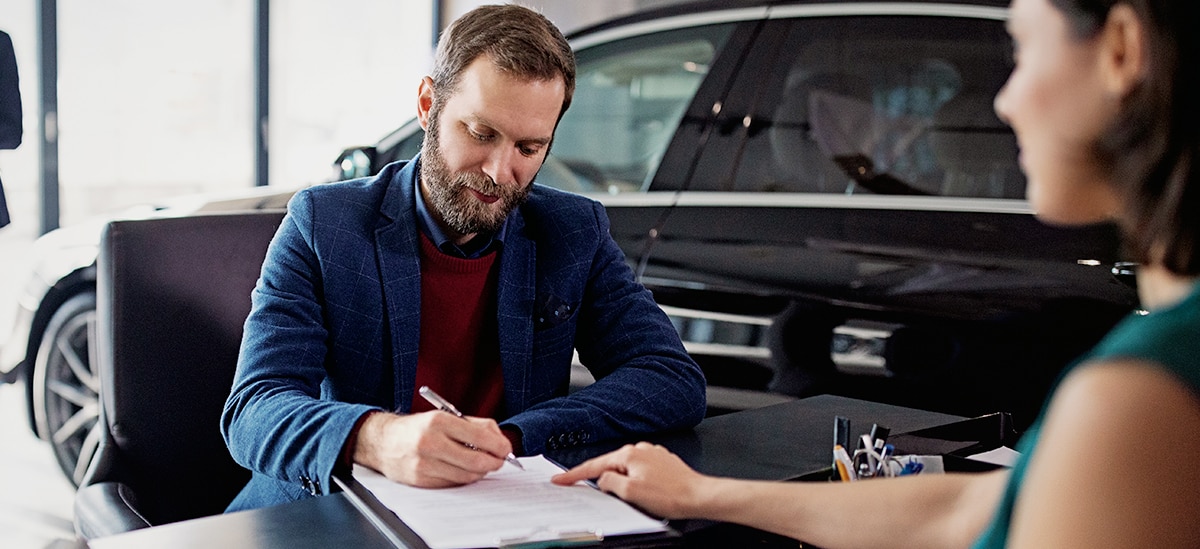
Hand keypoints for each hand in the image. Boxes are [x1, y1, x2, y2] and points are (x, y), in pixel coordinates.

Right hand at [354, 410, 511, 487]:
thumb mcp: (445, 416)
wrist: (383, 442)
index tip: (506, 449)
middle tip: (499, 461)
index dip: (498, 445)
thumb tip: (499, 440)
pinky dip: (463, 478)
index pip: (479, 436)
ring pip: (466, 475)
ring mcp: (424, 463)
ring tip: (480, 464)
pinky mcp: (421, 480)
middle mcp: (430, 442)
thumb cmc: (418, 428)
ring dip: (480, 472)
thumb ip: (475, 425)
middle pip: (476, 460)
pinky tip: (462, 470)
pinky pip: (453, 483)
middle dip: (494, 462)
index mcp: (439, 421)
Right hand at [551, 442, 709, 517]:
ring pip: (626, 468)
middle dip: (600, 478)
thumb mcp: (631, 493)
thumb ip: (610, 483)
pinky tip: (642, 491)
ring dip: (622, 481)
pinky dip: (635, 480)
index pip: (595, 465)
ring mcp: (652, 454)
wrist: (698, 496)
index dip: (574, 475)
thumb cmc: (670, 495)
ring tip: (628, 497)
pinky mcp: (662, 462)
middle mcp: (640, 450)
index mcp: (629, 455)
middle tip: (589, 490)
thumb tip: (602, 479)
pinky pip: (640, 470)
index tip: (561, 479)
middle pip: (610, 465)